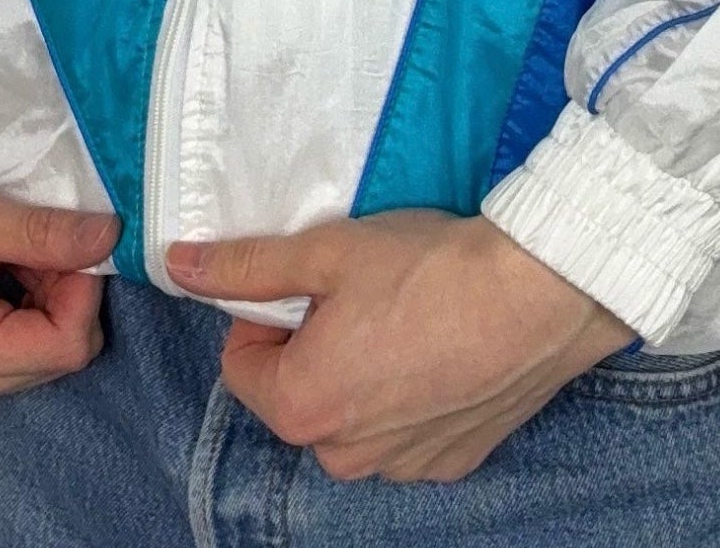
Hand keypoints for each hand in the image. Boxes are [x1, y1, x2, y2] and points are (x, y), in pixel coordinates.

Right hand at [0, 161, 117, 412]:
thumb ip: (45, 234)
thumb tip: (109, 239)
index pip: (65, 346)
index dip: (84, 289)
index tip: (75, 240)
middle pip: (58, 352)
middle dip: (65, 289)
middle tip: (36, 237)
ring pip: (44, 347)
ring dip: (46, 292)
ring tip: (9, 247)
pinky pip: (20, 342)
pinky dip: (27, 299)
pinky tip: (1, 262)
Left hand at [165, 210, 631, 481]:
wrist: (538, 294)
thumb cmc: (428, 269)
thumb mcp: (325, 252)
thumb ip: (246, 265)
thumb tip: (180, 264)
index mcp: (300, 407)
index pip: (241, 362)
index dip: (269, 313)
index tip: (313, 283)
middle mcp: (344, 456)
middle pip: (298, 393)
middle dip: (315, 346)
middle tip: (363, 294)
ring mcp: (401, 468)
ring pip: (353, 414)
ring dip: (363, 372)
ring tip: (408, 317)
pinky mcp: (452, 462)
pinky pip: (406, 430)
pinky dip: (412, 395)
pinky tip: (443, 348)